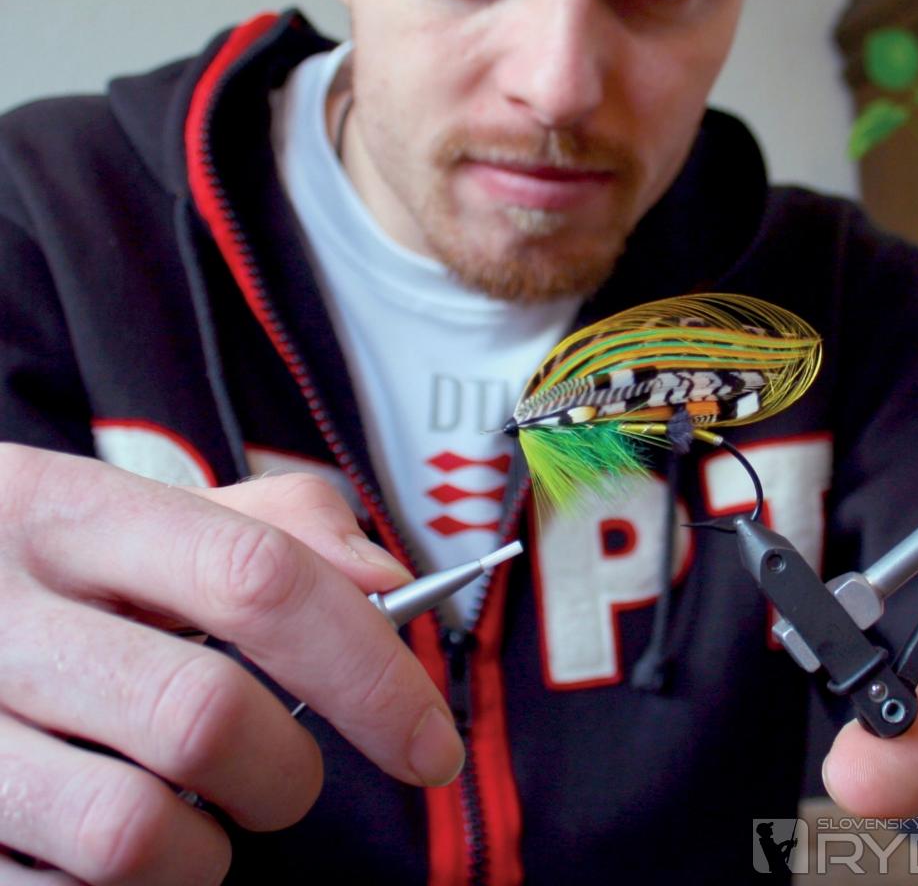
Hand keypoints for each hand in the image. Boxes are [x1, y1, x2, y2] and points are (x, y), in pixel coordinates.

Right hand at [0, 444, 463, 883]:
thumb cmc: (45, 571)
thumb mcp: (132, 514)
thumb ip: (268, 526)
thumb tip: (383, 581)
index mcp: (66, 511)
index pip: (256, 577)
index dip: (366, 666)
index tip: (427, 742)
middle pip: (205, 716)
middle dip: (286, 773)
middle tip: (282, 776)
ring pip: (135, 833)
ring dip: (206, 852)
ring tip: (191, 814)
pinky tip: (105, 839)